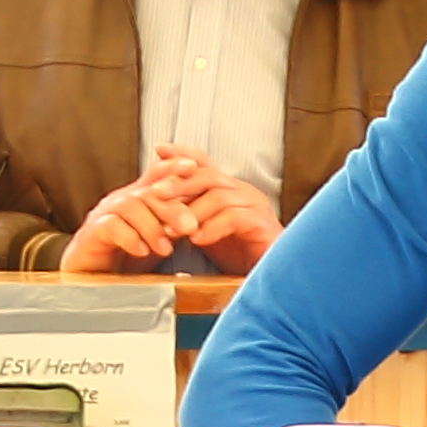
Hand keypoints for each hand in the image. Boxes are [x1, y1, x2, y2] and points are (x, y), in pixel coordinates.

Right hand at [59, 170, 187, 273]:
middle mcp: (121, 200)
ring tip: (166, 248)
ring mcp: (104, 214)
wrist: (91, 277)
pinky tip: (142, 251)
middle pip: (149, 192)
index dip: (174, 167)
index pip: (157, 173)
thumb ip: (175, 227)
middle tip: (190, 227)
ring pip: (131, 206)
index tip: (194, 168)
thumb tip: (201, 221)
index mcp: (138, 197)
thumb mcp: (156, 239)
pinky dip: (129, 238)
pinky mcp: (91, 232)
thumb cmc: (125, 256)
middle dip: (172, 208)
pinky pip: (111, 226)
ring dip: (152, 227)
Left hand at [160, 164, 281, 272]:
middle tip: (156, 192)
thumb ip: (188, 216)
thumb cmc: (240, 255)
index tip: (160, 150)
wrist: (271, 276)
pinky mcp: (262, 224)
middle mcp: (243, 192)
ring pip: (219, 196)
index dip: (183, 155)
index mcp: (230, 190)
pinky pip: (234, 217)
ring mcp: (255, 206)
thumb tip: (159, 206)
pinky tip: (197, 239)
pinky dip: (212, 228)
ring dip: (192, 212)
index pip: (206, 164)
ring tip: (172, 229)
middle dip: (179, 183)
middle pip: (209, 176)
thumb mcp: (207, 230)